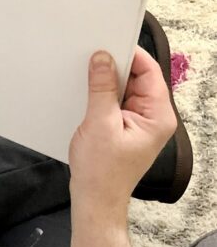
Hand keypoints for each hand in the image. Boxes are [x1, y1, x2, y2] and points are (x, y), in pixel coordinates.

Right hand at [69, 48, 176, 215]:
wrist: (95, 202)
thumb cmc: (101, 173)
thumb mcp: (99, 124)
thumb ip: (102, 89)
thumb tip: (102, 59)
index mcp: (158, 116)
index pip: (149, 72)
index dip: (129, 55)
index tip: (108, 44)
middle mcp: (154, 119)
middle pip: (137, 80)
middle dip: (115, 71)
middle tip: (92, 63)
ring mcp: (140, 125)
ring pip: (125, 92)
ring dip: (106, 88)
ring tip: (88, 87)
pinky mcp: (126, 131)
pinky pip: (117, 106)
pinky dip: (103, 101)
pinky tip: (88, 103)